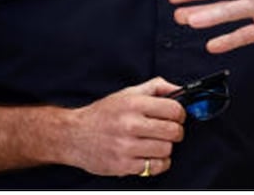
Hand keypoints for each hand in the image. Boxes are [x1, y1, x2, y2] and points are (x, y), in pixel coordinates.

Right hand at [62, 77, 184, 176]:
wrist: (73, 135)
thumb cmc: (103, 114)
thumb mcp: (128, 93)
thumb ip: (155, 87)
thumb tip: (179, 89)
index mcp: (134, 104)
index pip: (174, 109)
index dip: (180, 114)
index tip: (177, 117)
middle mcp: (130, 124)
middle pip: (173, 131)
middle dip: (176, 132)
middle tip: (170, 131)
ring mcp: (126, 147)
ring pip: (166, 150)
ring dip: (167, 147)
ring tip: (158, 143)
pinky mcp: (123, 165)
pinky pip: (155, 167)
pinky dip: (159, 163)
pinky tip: (152, 156)